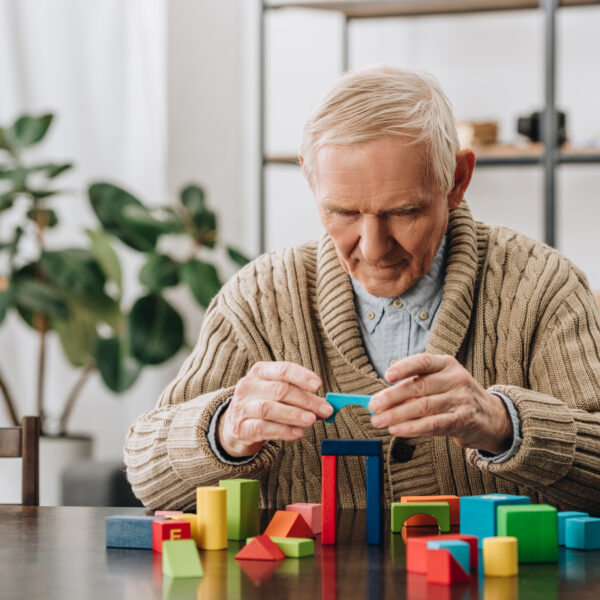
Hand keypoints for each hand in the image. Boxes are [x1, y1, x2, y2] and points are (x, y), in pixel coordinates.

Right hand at [217, 361, 332, 457]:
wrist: (236, 424)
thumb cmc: (264, 404)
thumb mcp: (279, 394)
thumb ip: (301, 397)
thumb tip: (325, 405)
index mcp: (260, 372)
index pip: (282, 369)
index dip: (301, 376)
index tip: (318, 385)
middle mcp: (248, 386)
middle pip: (279, 390)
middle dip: (305, 400)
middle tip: (325, 410)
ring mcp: (242, 407)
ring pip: (269, 408)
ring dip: (294, 415)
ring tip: (311, 420)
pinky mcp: (241, 428)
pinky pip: (263, 429)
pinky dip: (283, 431)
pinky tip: (298, 433)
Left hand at [368, 353, 512, 453]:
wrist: (491, 416)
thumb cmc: (456, 397)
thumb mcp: (441, 383)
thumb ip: (415, 386)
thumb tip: (382, 397)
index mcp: (447, 364)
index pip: (423, 361)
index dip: (404, 368)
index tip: (387, 376)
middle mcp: (455, 379)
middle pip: (419, 387)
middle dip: (392, 397)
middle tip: (373, 406)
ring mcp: (461, 400)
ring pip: (422, 407)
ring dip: (396, 415)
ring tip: (379, 421)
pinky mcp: (463, 421)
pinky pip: (433, 424)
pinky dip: (411, 428)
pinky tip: (396, 430)